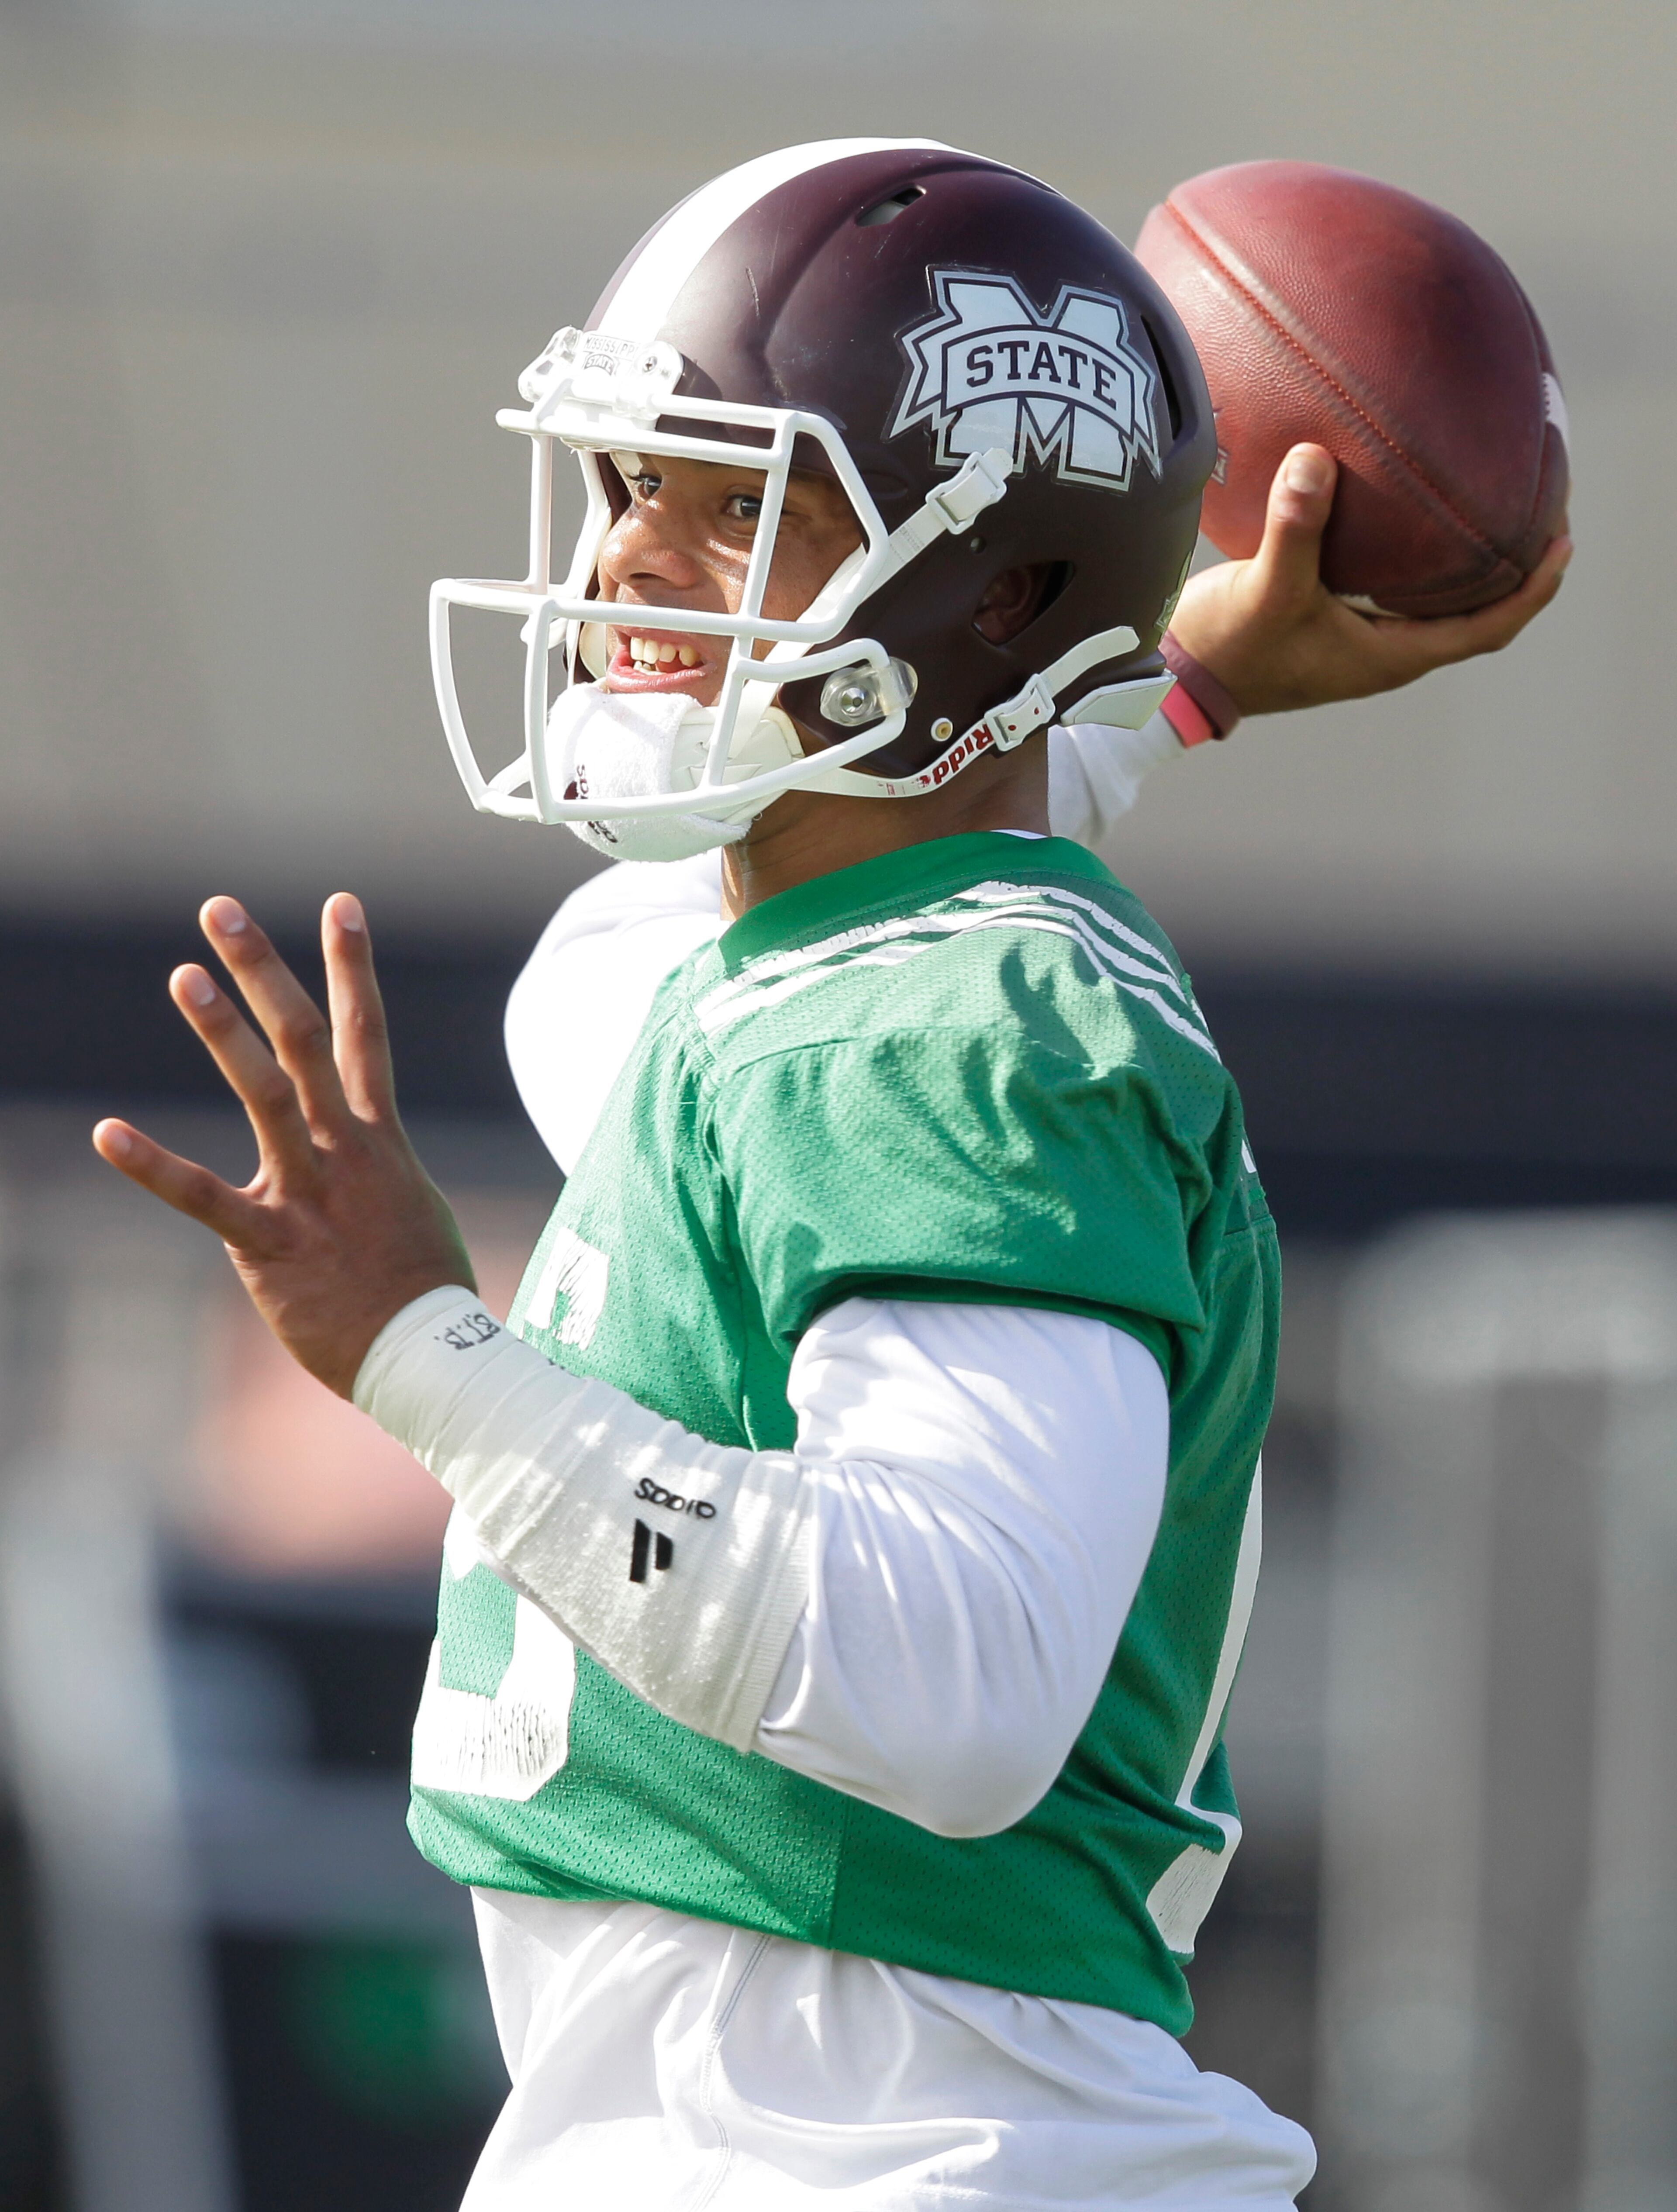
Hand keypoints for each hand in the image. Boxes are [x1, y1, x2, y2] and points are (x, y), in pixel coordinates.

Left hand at [93, 894, 476, 1399]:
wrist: (432, 1357)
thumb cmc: (423, 1290)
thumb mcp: (412, 1211)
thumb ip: (375, 1174)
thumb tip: (361, 1168)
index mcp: (380, 1139)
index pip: (364, 1034)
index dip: (352, 965)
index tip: (340, 904)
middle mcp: (346, 1149)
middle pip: (306, 1038)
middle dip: (265, 969)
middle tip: (221, 910)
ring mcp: (309, 1191)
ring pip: (266, 1093)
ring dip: (224, 1030)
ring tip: (184, 973)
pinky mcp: (272, 1243)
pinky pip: (205, 1197)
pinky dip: (153, 1166)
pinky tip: (107, 1133)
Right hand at [1167, 444, 1573, 716]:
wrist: (1178, 677)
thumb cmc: (1228, 648)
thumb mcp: (1264, 587)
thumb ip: (1295, 527)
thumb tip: (1317, 459)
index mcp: (1391, 656)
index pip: (1489, 627)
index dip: (1532, 589)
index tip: (1563, 542)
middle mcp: (1386, 652)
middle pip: (1476, 613)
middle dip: (1513, 568)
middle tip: (1540, 509)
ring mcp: (1360, 639)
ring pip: (1438, 600)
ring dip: (1470, 562)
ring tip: (1491, 505)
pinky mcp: (1334, 622)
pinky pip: (1399, 587)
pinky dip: (1421, 556)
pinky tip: (1414, 513)